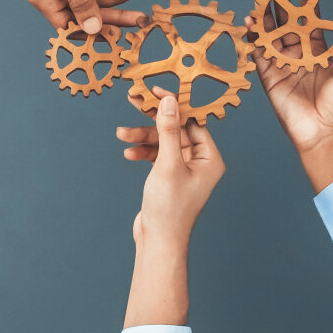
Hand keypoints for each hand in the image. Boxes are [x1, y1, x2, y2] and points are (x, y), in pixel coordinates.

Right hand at [117, 88, 223, 329]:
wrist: (158, 242)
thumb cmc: (169, 208)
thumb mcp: (167, 164)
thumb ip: (168, 130)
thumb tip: (169, 101)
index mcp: (210, 158)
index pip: (192, 121)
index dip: (173, 104)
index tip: (154, 90)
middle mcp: (201, 162)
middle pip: (175, 129)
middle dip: (152, 120)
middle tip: (133, 100)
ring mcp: (184, 170)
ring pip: (162, 142)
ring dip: (142, 137)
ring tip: (122, 134)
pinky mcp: (169, 177)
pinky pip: (156, 155)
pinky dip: (143, 151)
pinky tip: (129, 153)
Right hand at [245, 0, 332, 191]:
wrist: (323, 132)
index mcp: (319, 47)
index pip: (311, 15)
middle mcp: (299, 51)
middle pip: (287, 19)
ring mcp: (283, 62)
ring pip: (270, 32)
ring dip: (264, 13)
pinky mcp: (269, 75)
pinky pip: (258, 52)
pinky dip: (253, 36)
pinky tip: (249, 21)